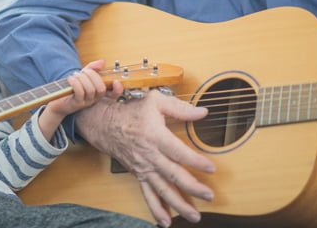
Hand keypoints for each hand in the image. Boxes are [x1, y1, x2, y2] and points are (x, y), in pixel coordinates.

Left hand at [38, 60, 107, 141]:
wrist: (57, 100)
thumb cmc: (71, 88)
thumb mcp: (82, 75)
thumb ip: (92, 68)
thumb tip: (102, 62)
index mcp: (98, 92)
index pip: (114, 94)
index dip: (117, 89)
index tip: (115, 82)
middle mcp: (94, 99)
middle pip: (101, 88)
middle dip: (92, 76)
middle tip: (83, 72)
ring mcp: (86, 102)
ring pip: (90, 89)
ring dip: (82, 78)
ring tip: (74, 76)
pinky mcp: (77, 104)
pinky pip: (80, 92)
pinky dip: (75, 82)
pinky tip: (70, 79)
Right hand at [76, 89, 214, 226]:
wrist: (105, 125)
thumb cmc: (132, 112)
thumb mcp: (154, 102)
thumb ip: (179, 108)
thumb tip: (203, 112)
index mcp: (155, 136)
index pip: (178, 152)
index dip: (194, 161)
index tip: (211, 168)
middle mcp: (150, 155)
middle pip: (172, 175)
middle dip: (192, 187)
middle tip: (209, 196)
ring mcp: (144, 168)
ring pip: (162, 189)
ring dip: (178, 204)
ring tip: (194, 216)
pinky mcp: (139, 175)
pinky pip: (148, 194)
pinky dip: (156, 209)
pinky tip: (166, 222)